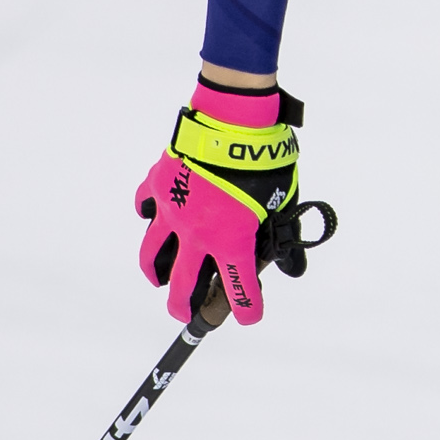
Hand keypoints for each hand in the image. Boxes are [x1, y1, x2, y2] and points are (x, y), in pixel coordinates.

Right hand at [133, 83, 322, 328]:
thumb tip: (292, 265)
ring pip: (154, 253)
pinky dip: (148, 216)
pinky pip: (146, 208)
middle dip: (183, 307)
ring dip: (156, 271)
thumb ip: (282, 236)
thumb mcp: (282, 203)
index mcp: (230, 242)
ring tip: (158, 279)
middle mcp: (197, 235)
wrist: (234, 123)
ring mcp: (172, 211)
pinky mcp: (159, 185)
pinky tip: (150, 221)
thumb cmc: (263, 163)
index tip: (248, 316)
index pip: (239, 290)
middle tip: (184, 314)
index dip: (247, 309)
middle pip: (183, 285)